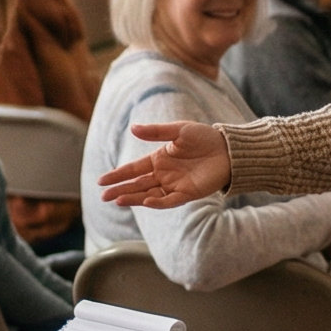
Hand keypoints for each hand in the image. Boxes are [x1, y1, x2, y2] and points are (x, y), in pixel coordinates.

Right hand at [97, 121, 231, 208]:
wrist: (228, 149)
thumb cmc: (204, 138)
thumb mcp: (178, 131)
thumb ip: (156, 132)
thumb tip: (132, 128)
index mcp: (159, 159)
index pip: (134, 169)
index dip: (118, 175)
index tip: (102, 181)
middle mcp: (164, 174)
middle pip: (137, 184)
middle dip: (120, 189)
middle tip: (103, 196)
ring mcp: (174, 185)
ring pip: (148, 194)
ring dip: (134, 198)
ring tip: (117, 200)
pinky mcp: (187, 194)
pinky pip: (168, 200)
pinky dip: (157, 202)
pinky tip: (145, 201)